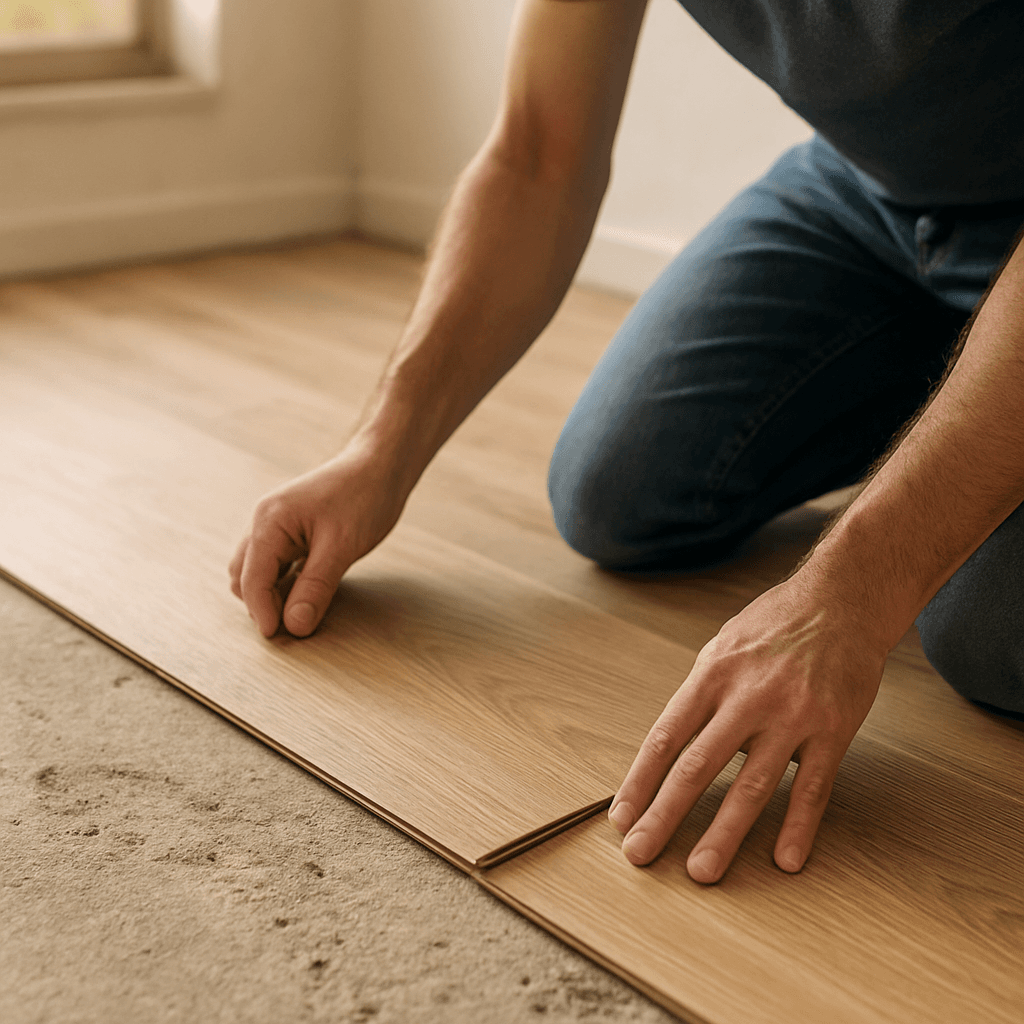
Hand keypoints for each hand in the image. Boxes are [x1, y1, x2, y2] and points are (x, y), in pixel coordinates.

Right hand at [229, 444, 406, 637]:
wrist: (382, 466)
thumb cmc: (364, 496)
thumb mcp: (341, 547)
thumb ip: (315, 587)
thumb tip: (294, 626)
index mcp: (269, 522)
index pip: (251, 580)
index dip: (262, 613)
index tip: (279, 638)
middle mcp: (264, 522)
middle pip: (245, 577)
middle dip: (262, 605)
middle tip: (292, 628)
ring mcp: (276, 525)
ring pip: (258, 571)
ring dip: (272, 595)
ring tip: (301, 613)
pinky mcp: (292, 531)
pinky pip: (276, 564)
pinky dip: (284, 583)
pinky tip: (307, 594)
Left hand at [607, 575, 889, 882]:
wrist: (843, 600)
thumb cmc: (775, 625)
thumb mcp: (722, 647)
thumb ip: (700, 696)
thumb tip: (674, 746)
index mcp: (712, 675)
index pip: (666, 737)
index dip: (640, 781)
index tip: (622, 818)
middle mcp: (747, 696)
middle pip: (698, 766)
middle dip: (665, 815)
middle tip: (641, 854)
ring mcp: (792, 716)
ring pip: (752, 784)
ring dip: (724, 833)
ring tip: (702, 871)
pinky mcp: (833, 730)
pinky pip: (812, 787)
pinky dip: (798, 826)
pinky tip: (785, 859)